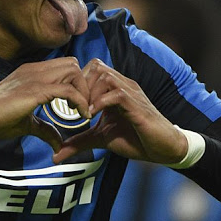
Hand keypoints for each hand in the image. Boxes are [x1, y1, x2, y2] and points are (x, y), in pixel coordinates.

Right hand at [0, 57, 90, 153]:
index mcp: (32, 73)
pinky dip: (79, 102)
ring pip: (73, 71)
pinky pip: (67, 89)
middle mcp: (35, 70)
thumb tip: (58, 144)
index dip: (78, 84)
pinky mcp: (34, 91)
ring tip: (83, 111)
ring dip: (84, 91)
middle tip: (84, 107)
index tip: (80, 105)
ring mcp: (34, 78)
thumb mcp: (26, 123)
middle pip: (74, 64)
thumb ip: (44, 129)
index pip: (66, 66)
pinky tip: (80, 116)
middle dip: (84, 85)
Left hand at [53, 59, 186, 163]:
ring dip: (89, 92)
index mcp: (114, 89)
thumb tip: (56, 155)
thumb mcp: (101, 139)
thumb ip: (79, 141)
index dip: (77, 82)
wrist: (164, 148)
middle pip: (96, 66)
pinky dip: (101, 102)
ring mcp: (131, 94)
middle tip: (74, 106)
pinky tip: (93, 116)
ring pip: (105, 75)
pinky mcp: (137, 107)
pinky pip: (117, 94)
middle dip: (81, 84)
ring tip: (84, 112)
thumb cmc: (136, 139)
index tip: (69, 103)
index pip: (92, 68)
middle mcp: (123, 86)